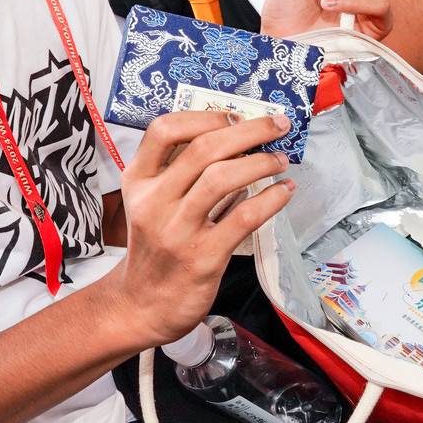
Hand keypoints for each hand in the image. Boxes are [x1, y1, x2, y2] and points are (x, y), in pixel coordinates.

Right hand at [103, 111, 294, 347]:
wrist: (143, 306)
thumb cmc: (156, 247)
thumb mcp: (151, 203)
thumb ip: (181, 173)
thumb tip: (234, 138)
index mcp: (138, 181)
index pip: (163, 130)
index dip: (203, 116)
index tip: (234, 116)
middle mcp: (153, 201)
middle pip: (203, 148)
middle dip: (249, 130)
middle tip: (277, 126)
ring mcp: (177, 230)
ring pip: (223, 178)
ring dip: (261, 162)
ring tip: (280, 160)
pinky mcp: (203, 257)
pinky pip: (243, 217)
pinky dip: (270, 198)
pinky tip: (284, 191)